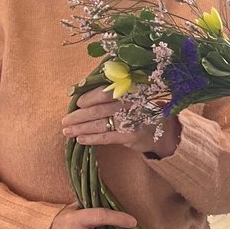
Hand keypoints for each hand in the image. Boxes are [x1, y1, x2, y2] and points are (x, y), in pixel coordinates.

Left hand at [62, 86, 180, 157]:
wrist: (165, 130)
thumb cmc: (143, 108)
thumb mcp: (133, 93)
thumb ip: (113, 90)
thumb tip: (82, 90)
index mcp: (130, 89)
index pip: (105, 92)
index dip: (89, 97)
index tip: (78, 102)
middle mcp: (131, 103)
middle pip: (99, 109)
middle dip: (79, 116)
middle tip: (64, 120)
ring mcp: (132, 120)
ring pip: (100, 124)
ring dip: (81, 128)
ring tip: (67, 131)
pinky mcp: (131, 136)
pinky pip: (107, 137)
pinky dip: (92, 138)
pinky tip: (80, 139)